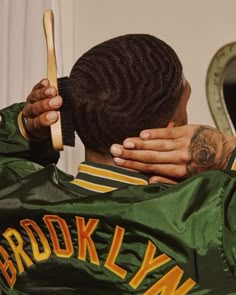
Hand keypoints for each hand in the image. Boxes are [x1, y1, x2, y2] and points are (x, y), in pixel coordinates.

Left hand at [22, 79, 61, 139]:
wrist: (38, 122)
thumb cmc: (48, 127)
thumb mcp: (53, 132)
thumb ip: (59, 128)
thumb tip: (68, 121)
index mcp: (34, 126)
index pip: (38, 122)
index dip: (46, 119)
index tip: (55, 116)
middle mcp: (30, 113)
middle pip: (36, 108)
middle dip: (47, 104)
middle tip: (58, 102)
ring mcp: (31, 102)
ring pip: (35, 97)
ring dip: (45, 93)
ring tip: (53, 91)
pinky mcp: (34, 93)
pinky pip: (36, 88)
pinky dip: (41, 85)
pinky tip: (47, 83)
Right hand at [110, 125, 235, 181]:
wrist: (228, 153)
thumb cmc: (208, 167)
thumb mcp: (190, 180)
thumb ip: (169, 181)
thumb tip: (149, 180)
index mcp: (179, 171)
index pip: (150, 167)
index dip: (133, 165)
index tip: (119, 162)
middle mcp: (180, 158)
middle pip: (150, 156)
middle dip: (130, 154)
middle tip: (114, 152)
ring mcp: (183, 143)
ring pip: (157, 144)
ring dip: (139, 144)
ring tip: (123, 144)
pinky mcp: (187, 131)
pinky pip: (168, 132)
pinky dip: (155, 132)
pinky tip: (142, 134)